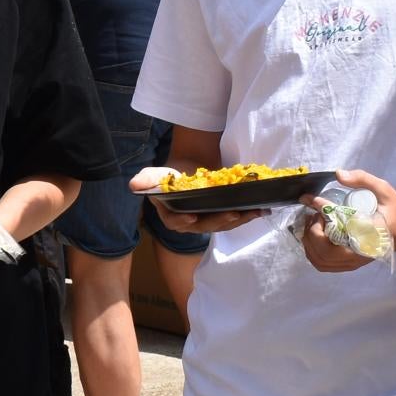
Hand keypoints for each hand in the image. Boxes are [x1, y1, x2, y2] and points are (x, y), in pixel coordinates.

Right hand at [128, 165, 260, 235]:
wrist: (187, 170)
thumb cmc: (170, 176)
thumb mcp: (155, 175)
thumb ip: (147, 180)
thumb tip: (133, 185)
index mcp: (172, 217)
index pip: (176, 222)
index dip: (184, 220)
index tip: (192, 216)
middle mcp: (190, 224)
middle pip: (205, 225)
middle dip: (220, 220)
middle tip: (232, 214)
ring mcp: (208, 221)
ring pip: (223, 224)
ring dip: (239, 220)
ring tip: (252, 212)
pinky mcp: (222, 216)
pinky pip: (234, 218)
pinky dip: (248, 215)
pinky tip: (261, 209)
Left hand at [300, 169, 395, 273]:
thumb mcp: (384, 189)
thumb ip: (362, 179)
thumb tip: (338, 174)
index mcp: (368, 235)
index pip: (337, 228)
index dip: (320, 212)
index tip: (311, 199)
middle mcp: (359, 253)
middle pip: (324, 251)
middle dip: (312, 231)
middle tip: (314, 213)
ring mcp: (354, 261)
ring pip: (321, 261)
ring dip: (310, 242)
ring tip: (312, 223)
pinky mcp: (351, 263)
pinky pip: (325, 264)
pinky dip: (313, 251)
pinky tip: (314, 235)